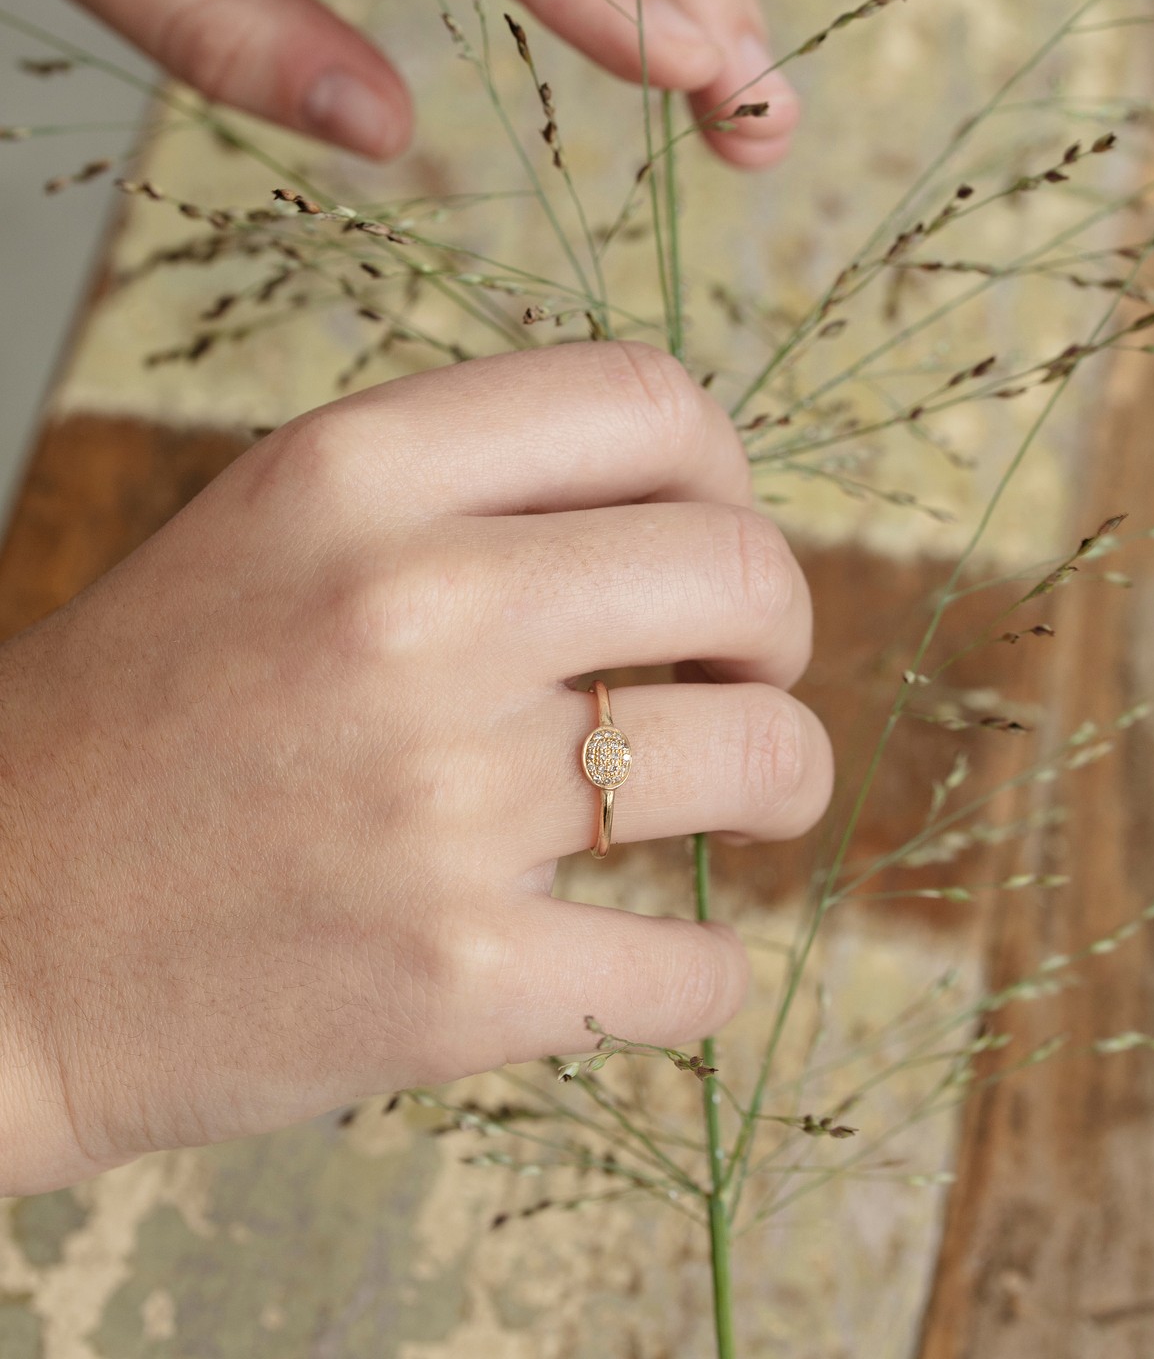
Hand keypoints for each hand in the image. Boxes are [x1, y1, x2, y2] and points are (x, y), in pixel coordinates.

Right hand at [0, 343, 830, 1192]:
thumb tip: (684, 506)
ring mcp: (436, 800)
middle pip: (739, 568)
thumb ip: (462, 488)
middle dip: (785, 625)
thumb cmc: (143, 718)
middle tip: (752, 675)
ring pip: (756, 757)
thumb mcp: (272, 529)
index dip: (727, 470)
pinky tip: (673, 951)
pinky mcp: (452, 979)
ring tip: (754, 798)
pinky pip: (692, 968)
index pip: (647, 399)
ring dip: (786, 779)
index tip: (717, 537)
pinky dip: (709, 966)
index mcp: (355, 472)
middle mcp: (408, 610)